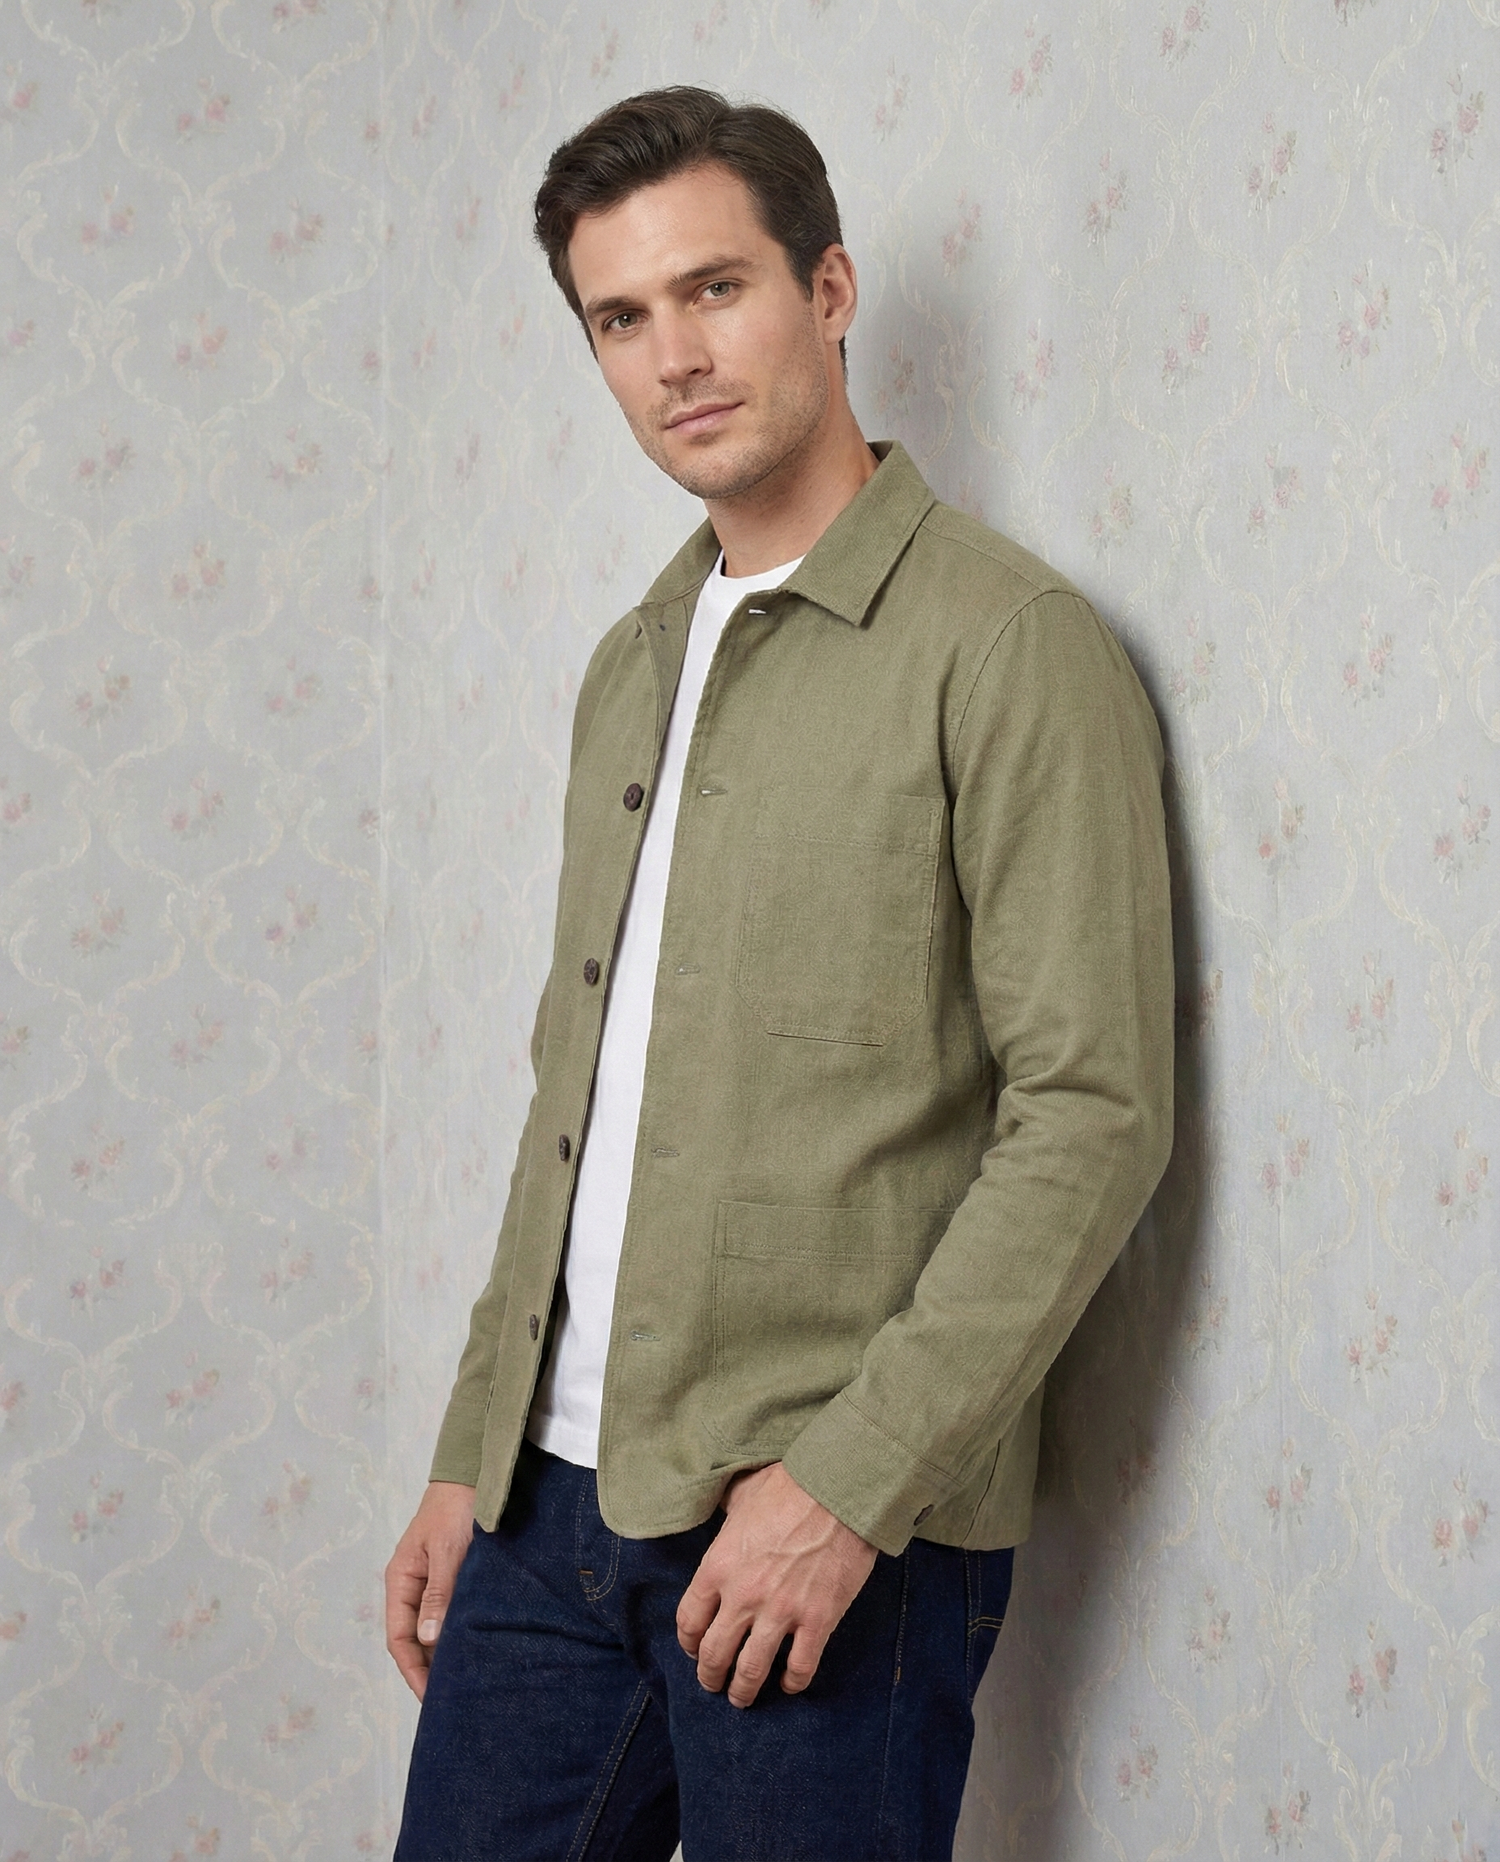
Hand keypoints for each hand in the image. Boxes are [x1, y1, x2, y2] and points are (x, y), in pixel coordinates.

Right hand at [384, 1480, 476, 1699]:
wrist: (475, 1472)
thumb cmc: (456, 1507)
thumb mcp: (447, 1550)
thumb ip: (439, 1593)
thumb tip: (428, 1640)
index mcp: (400, 1580)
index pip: (399, 1639)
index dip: (413, 1671)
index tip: (432, 1698)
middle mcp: (413, 1585)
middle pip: (415, 1639)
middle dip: (428, 1670)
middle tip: (451, 1701)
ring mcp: (432, 1582)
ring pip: (434, 1629)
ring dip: (445, 1653)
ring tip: (465, 1682)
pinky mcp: (454, 1576)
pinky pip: (450, 1613)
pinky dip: (458, 1633)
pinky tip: (475, 1648)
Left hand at [676, 1463, 877, 1708]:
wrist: (838, 1488)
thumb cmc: (789, 1485)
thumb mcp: (742, 1493)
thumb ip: (726, 1512)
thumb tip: (721, 1509)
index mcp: (718, 1566)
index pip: (689, 1620)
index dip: (689, 1642)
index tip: (695, 1649)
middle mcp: (743, 1596)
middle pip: (714, 1654)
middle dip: (711, 1677)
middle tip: (714, 1684)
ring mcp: (780, 1611)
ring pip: (751, 1671)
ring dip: (744, 1691)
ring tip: (743, 1697)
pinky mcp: (817, 1619)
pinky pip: (800, 1668)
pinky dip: (792, 1683)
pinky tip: (789, 1684)